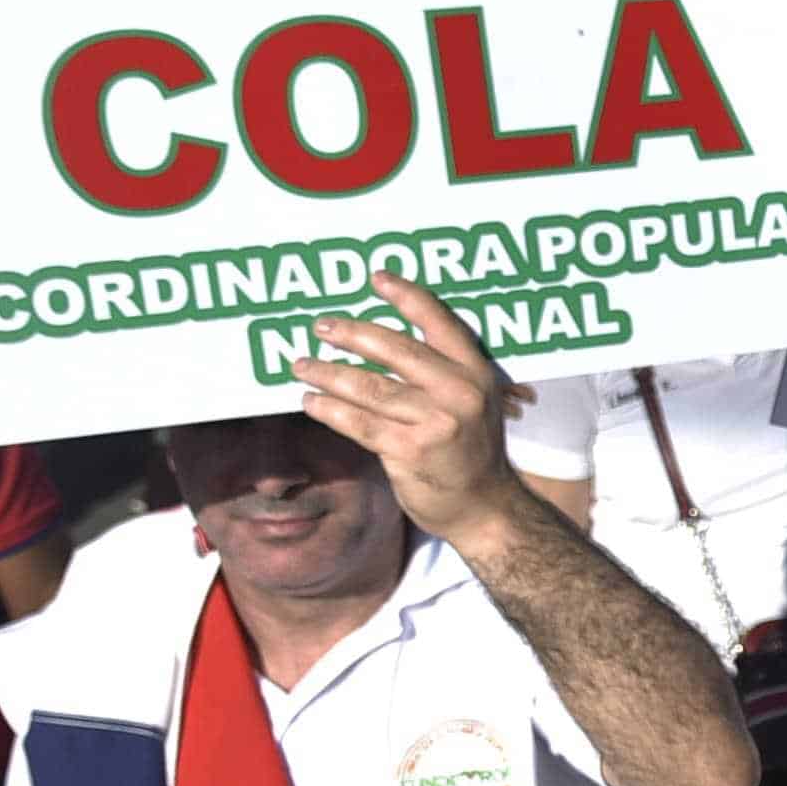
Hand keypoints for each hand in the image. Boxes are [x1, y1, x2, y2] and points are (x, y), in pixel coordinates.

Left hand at [296, 271, 520, 549]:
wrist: (485, 507)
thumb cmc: (471, 449)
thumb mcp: (475, 401)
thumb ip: (442, 372)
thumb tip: (380, 341)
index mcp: (477, 371)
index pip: (439, 322)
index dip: (407, 296)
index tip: (376, 278)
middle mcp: (459, 392)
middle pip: (396, 350)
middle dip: (352, 333)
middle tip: (321, 326)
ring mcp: (436, 423)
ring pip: (370, 387)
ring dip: (328, 373)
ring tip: (301, 365)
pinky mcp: (411, 451)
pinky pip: (360, 424)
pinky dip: (331, 411)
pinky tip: (311, 402)